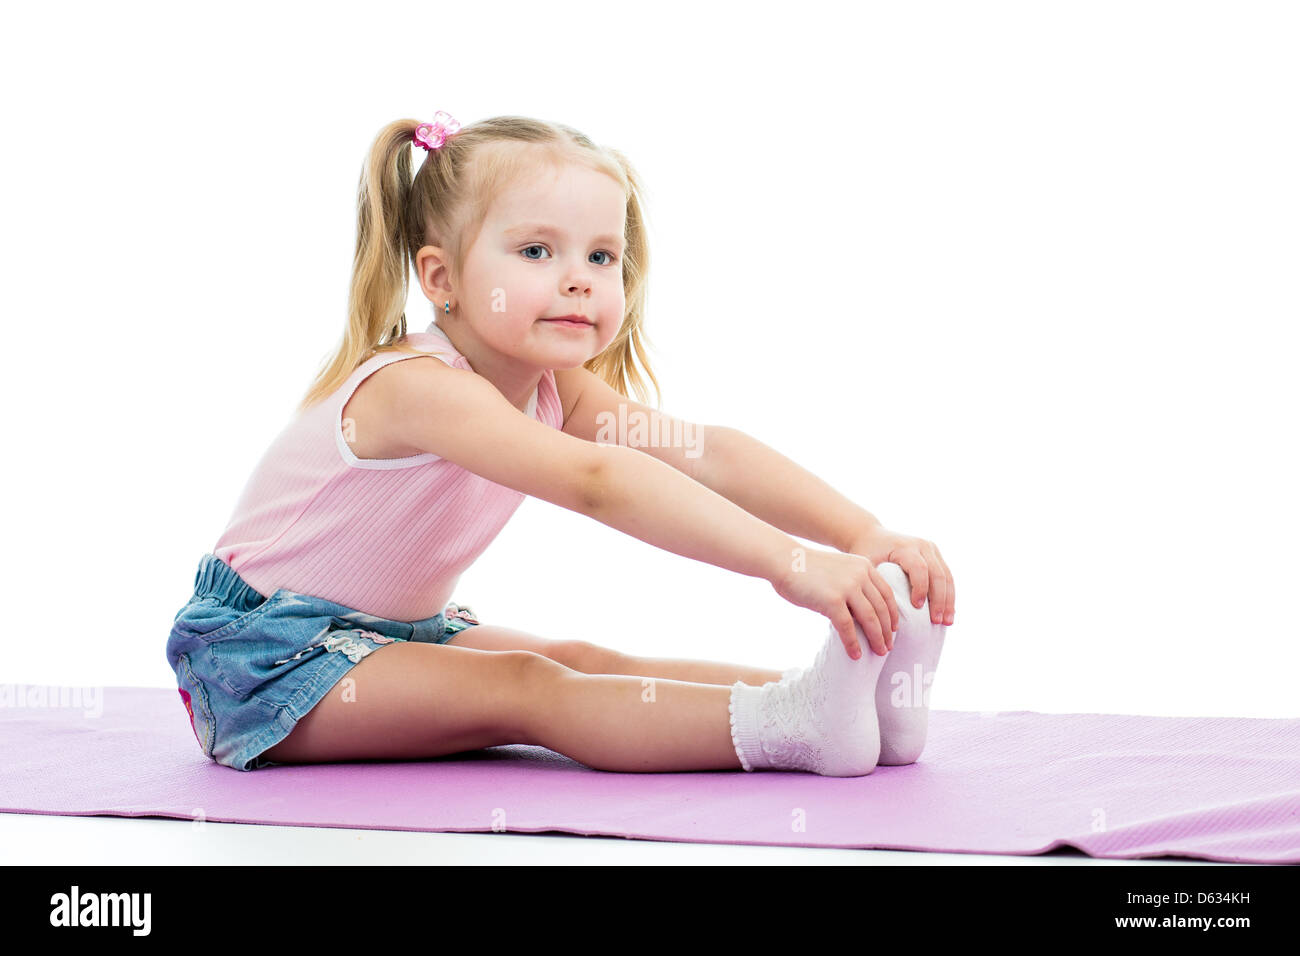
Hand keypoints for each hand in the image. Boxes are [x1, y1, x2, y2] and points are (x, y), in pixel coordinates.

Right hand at [771, 548, 900, 659]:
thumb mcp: (837, 570)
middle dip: (886, 630)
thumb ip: (851, 585)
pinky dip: (853, 643)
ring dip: (876, 638)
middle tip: (888, 646)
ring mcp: (847, 587)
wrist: (784, 561)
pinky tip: (855, 654)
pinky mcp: (832, 600)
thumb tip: (858, 613)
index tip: (894, 629)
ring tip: (878, 653)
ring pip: (870, 618)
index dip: (893, 614)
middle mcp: (860, 575)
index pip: (886, 594)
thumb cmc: (805, 569)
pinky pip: (848, 627)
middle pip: (881, 608)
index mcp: (863, 566)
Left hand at [846, 525, 954, 625]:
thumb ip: (873, 582)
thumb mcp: (866, 564)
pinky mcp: (935, 555)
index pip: (919, 568)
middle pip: (938, 573)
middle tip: (937, 622)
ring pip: (947, 576)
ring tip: (947, 622)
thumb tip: (877, 610)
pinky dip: (949, 595)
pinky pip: (946, 576)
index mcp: (905, 546)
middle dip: (940, 600)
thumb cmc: (866, 552)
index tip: (918, 608)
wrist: (871, 535)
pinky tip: (948, 612)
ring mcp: (931, 549)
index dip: (921, 588)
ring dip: (949, 600)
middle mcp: (922, 545)